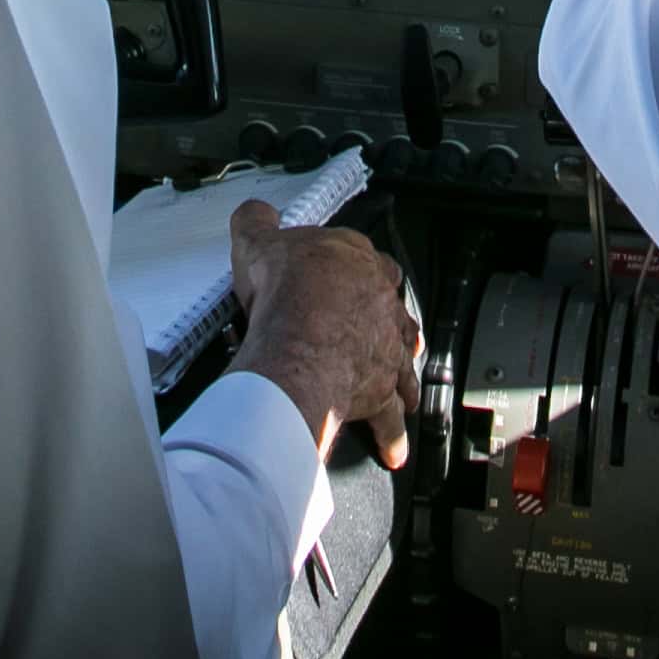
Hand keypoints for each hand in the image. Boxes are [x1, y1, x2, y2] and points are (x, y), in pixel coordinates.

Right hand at [225, 200, 417, 468]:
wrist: (299, 342)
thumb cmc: (286, 293)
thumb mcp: (259, 243)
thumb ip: (257, 223)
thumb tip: (255, 211)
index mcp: (356, 260)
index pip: (370, 258)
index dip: (362, 270)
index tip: (354, 278)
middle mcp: (380, 301)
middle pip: (394, 308)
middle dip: (390, 321)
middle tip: (382, 334)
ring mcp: (386, 345)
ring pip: (403, 358)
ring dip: (402, 374)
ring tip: (402, 389)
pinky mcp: (382, 386)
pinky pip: (392, 413)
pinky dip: (393, 432)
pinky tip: (395, 446)